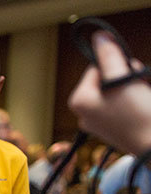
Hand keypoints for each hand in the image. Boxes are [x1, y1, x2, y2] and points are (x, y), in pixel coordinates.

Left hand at [68, 31, 150, 154]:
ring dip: (133, 87)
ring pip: (117, 90)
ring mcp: (99, 122)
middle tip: (138, 87)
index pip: (96, 67)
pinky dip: (135, 99)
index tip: (129, 75)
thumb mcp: (121, 79)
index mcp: (79, 101)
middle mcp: (84, 113)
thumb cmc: (138, 114)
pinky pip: (123, 104)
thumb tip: (100, 37)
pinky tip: (142, 106)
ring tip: (141, 98)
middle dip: (125, 77)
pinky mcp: (114, 128)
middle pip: (107, 78)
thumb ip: (109, 57)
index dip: (116, 66)